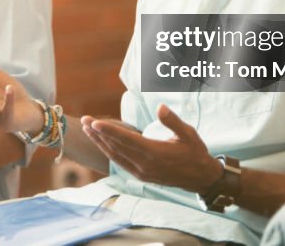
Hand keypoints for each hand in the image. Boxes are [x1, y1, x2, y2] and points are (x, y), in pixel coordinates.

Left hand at [82, 103, 221, 192]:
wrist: (200, 178)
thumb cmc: (195, 152)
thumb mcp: (188, 134)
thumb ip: (172, 121)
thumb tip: (160, 107)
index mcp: (155, 152)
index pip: (126, 139)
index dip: (108, 130)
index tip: (94, 122)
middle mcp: (145, 164)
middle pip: (116, 147)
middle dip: (98, 133)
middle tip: (84, 120)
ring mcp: (141, 172)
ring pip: (115, 155)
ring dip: (100, 142)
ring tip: (87, 129)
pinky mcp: (141, 176)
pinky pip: (120, 162)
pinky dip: (108, 151)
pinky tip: (101, 143)